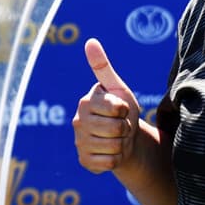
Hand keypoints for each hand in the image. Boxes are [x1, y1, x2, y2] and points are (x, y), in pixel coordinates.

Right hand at [73, 38, 141, 173]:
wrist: (124, 139)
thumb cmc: (121, 110)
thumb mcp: (117, 88)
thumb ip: (103, 67)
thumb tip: (90, 41)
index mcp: (86, 101)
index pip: (117, 108)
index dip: (126, 110)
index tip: (121, 109)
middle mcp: (78, 122)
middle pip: (116, 129)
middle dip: (125, 128)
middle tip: (121, 126)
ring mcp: (79, 143)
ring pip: (114, 147)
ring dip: (122, 144)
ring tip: (117, 138)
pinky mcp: (84, 161)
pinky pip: (109, 163)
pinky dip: (116, 159)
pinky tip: (112, 152)